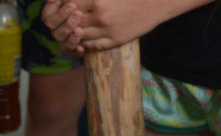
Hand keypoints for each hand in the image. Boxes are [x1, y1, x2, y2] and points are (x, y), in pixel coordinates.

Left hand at [42, 0, 180, 55]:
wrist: (156, 3)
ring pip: (81, 36)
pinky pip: (92, 46)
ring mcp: (107, 30)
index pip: (71, 4)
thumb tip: (74, 0)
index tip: (64, 7)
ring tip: (75, 29)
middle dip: (68, 22)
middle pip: (73, 23)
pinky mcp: (114, 40)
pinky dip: (86, 43)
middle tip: (66, 21)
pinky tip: (85, 38)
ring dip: (76, 34)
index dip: (64, 6)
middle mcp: (100, 15)